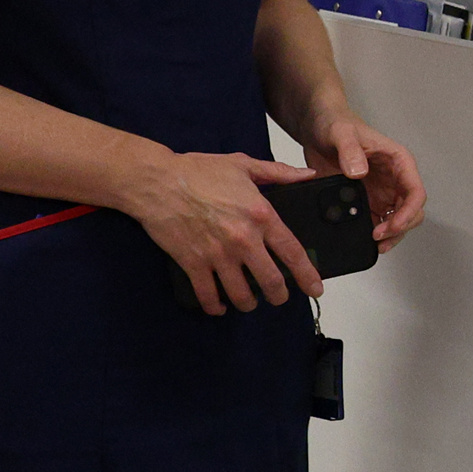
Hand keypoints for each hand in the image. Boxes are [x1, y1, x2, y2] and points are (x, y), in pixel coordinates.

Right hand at [126, 147, 322, 313]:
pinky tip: (220, 306)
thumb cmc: (198, 171)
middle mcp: (243, 240)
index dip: (307, 275)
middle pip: (271, 281)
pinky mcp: (193, 264)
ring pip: (241, 294)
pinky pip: (208, 295)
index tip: (315, 289)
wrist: (157, 181)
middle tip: (279, 297)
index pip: (293, 252)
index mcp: (260, 215)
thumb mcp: (244, 165)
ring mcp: (218, 255)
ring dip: (248, 303)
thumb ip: (279, 173)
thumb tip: (308, 174)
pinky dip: (216, 306)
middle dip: (279, 295)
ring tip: (249, 301)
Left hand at [298, 108, 429, 244]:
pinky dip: (372, 234)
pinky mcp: (366, 201)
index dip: (408, 213)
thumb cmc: (336, 124)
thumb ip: (350, 150)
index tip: (393, 225)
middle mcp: (394, 180)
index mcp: (398, 162)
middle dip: (399, 228)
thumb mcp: (341, 133)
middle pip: (411, 211)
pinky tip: (362, 239)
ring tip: (374, 244)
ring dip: (390, 235)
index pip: (415, 192)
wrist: (317, 129)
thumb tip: (359, 172)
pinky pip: (376, 222)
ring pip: (397, 221)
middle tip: (378, 237)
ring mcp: (381, 192)